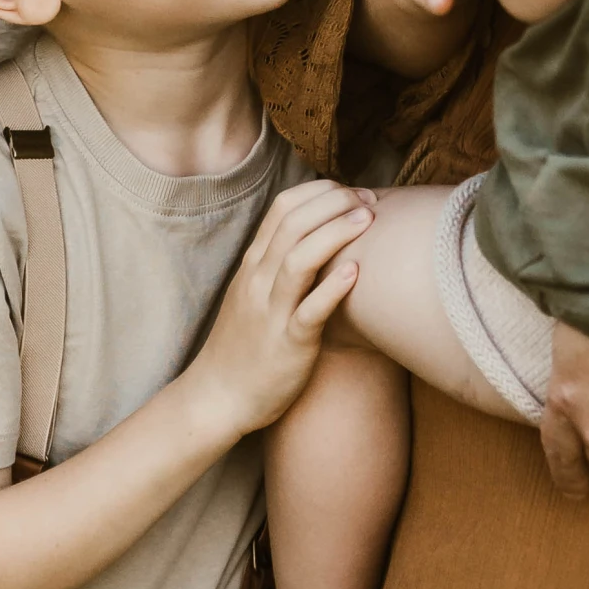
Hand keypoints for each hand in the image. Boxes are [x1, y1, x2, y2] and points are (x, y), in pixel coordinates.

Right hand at [192, 184, 371, 436]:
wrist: (218, 396)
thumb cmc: (244, 345)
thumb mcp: (252, 294)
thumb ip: (278, 264)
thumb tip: (316, 237)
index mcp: (253, 264)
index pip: (283, 208)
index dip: (320, 192)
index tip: (351, 192)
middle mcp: (259, 280)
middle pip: (294, 224)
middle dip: (334, 203)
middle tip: (370, 199)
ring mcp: (271, 311)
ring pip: (299, 259)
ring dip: (335, 233)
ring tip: (368, 218)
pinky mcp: (287, 344)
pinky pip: (309, 311)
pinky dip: (332, 289)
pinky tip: (356, 272)